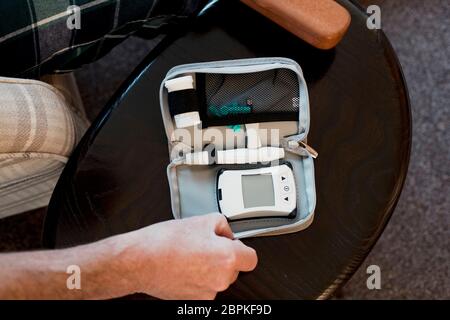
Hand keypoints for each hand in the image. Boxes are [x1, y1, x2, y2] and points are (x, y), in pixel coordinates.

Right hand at [124, 213, 257, 299]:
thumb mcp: (202, 220)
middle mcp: (221, 279)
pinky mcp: (194, 301)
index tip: (233, 244)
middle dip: (224, 257)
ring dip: (210, 268)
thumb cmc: (166, 241)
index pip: (251, 258)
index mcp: (227, 258)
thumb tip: (227, 234)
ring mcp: (208, 293)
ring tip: (190, 254)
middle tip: (205, 245)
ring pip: (218, 278)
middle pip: (234, 269)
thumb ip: (223, 226)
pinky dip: (198, 279)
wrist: (139, 261)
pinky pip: (204, 287)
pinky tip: (184, 266)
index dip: (242, 248)